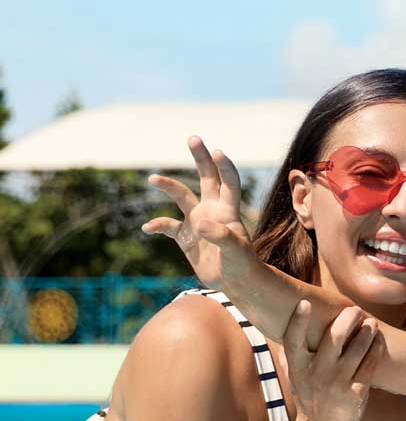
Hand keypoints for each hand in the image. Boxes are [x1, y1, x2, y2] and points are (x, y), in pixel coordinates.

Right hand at [142, 135, 253, 287]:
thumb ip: (221, 236)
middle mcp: (212, 210)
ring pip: (181, 197)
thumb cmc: (242, 265)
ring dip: (168, 187)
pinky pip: (168, 226)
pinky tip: (148, 228)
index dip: (224, 167)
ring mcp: (198, 221)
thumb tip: (200, 224)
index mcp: (228, 210)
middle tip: (193, 137)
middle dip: (200, 158)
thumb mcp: (235, 251)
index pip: (228, 182)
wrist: (235, 282)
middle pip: (206, 178)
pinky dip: (157, 225)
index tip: (217, 152)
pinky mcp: (187, 237)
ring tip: (152, 179)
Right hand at [283, 300, 381, 420]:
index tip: (304, 302)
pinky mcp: (356, 393)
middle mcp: (317, 374)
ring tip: (371, 322)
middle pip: (333, 338)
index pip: (294, 341)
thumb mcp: (295, 375)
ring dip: (366, 331)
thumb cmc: (309, 394)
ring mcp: (337, 383)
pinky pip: (370, 364)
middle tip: (356, 309)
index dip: (298, 321)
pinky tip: (378, 339)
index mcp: (298, 368)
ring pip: (356, 349)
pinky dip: (376, 348)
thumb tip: (287, 321)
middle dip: (348, 318)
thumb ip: (292, 352)